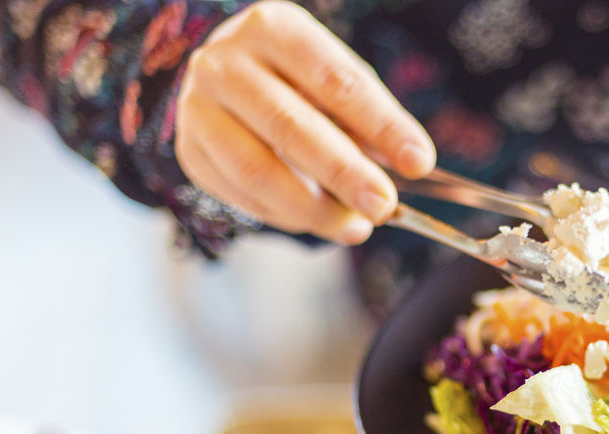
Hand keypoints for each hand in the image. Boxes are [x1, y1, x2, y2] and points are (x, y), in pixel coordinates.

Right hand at [176, 0, 434, 244]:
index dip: (381, 124)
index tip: (418, 162)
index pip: (335, 81)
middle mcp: (225, 63)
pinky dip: (286, 216)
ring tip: (356, 227)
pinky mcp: (190, 151)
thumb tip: (408, 166)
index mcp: (274, 29)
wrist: (222, 76)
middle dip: (345, 173)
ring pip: (258, 170)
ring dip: (314, 209)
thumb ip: (366, 118)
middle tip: (384, 206)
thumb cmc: (295, 79)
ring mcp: (197, 108)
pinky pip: (241, 195)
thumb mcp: (332, 79)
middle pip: (291, 127)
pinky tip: (317, 221)